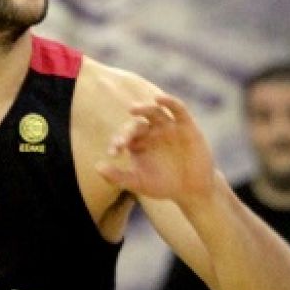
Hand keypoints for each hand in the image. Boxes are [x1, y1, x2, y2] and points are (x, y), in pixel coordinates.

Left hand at [96, 93, 216, 204]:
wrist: (192, 190)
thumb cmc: (163, 185)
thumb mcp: (139, 183)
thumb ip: (117, 177)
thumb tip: (96, 166)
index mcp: (138, 142)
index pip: (124, 136)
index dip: (118, 142)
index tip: (114, 153)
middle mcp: (152, 131)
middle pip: (137, 123)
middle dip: (128, 131)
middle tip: (122, 141)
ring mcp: (169, 127)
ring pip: (154, 111)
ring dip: (144, 108)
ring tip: (132, 108)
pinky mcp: (186, 125)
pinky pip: (178, 109)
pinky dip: (169, 102)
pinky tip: (159, 99)